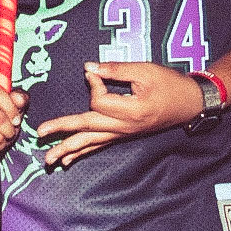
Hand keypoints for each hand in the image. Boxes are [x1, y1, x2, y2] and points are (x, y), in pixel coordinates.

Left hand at [36, 61, 204, 167]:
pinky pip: (99, 146)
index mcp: (131, 110)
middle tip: (39, 134)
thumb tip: (88, 68)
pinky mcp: (124, 135)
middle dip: (62, 131)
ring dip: (69, 151)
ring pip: (91, 143)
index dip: (93, 84)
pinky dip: (83, 152)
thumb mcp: (145, 71)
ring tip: (49, 161)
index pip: (99, 101)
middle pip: (88, 128)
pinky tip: (68, 161)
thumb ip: (115, 70)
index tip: (93, 73)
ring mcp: (124, 134)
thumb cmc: (170, 84)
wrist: (191, 102)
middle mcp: (125, 127)